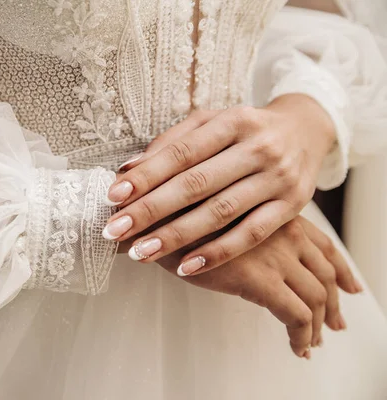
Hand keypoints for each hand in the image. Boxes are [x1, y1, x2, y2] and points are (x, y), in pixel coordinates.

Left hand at [103, 95, 336, 274]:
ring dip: (177, 236)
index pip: (182, 152)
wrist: (306, 130)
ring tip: (140, 252)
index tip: (113, 196)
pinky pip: (251, 234)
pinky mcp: (292, 206)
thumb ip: (172, 143)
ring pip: (221, 212)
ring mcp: (276, 179)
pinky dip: (218, 252)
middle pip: (196, 184)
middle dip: (150, 210)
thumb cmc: (245, 129)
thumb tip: (127, 170)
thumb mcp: (212, 122)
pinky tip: (186, 267)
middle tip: (114, 230)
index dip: (146, 176)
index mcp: (232, 121)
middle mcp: (257, 148)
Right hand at [155, 216, 362, 357]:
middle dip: (335, 299)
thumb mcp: (215, 209)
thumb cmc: (174, 210)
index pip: (322, 242)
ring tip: (314, 342)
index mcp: (276, 212)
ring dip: (319, 323)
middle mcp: (284, 230)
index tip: (349, 287)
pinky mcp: (258, 279)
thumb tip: (243, 243)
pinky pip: (295, 316)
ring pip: (316, 295)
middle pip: (326, 270)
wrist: (152, 215)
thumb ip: (241, 225)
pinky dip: (301, 336)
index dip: (340, 267)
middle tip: (335, 322)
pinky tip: (297, 349)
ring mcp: (274, 254)